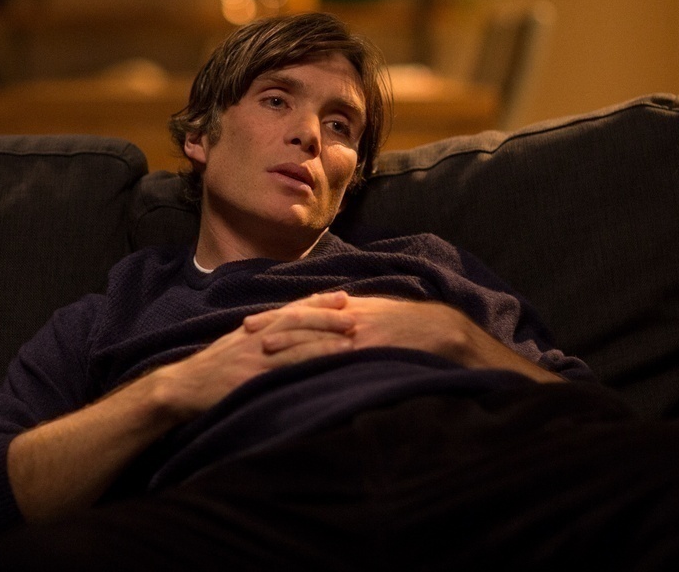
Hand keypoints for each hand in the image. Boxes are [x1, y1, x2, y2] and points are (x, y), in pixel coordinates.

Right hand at [151, 291, 355, 419]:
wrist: (183, 386)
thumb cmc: (211, 370)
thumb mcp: (236, 346)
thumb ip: (260, 338)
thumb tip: (286, 334)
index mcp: (254, 328)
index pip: (291, 309)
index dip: (317, 301)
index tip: (342, 296)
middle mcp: (256, 336)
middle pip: (297, 320)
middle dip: (327, 315)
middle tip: (354, 313)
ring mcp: (255, 355)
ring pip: (295, 341)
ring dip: (325, 339)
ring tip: (351, 339)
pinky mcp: (253, 376)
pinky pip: (286, 368)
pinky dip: (309, 363)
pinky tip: (328, 366)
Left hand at [243, 292, 460, 355]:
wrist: (435, 329)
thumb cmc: (402, 322)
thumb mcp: (369, 310)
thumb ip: (342, 314)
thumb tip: (318, 316)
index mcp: (342, 308)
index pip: (300, 310)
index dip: (274, 317)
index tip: (250, 323)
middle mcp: (344, 317)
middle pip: (301, 319)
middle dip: (272, 326)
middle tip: (244, 332)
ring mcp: (354, 334)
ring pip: (315, 336)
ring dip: (288, 342)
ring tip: (264, 349)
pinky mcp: (366, 351)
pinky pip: (337, 356)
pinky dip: (317, 361)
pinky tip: (301, 370)